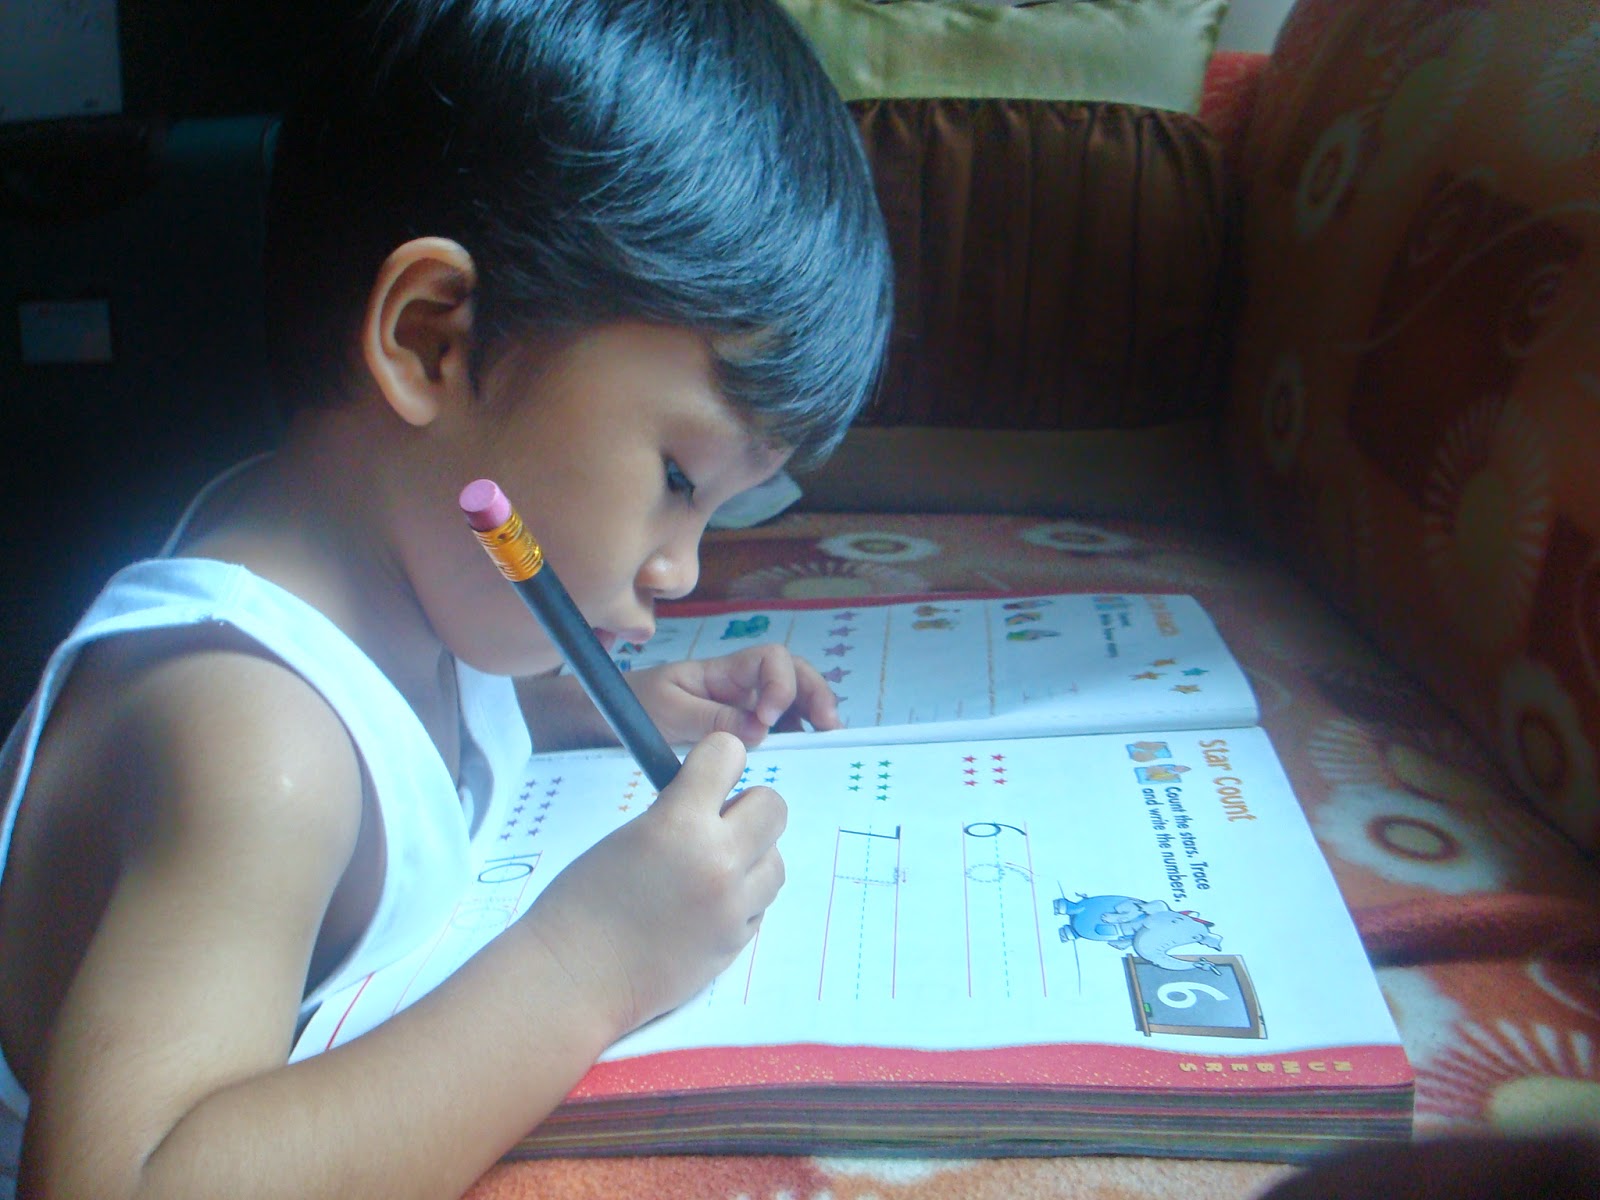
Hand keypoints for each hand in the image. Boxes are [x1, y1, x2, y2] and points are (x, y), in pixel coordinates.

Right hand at [513, 733, 785, 1036]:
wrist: (574, 976)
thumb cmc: (582, 903)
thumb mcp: (628, 836)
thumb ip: (677, 813)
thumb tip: (713, 799)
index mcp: (679, 823)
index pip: (729, 754)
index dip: (718, 760)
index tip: (708, 773)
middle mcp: (717, 860)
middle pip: (773, 806)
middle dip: (746, 809)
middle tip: (715, 825)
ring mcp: (732, 906)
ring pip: (776, 860)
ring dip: (751, 858)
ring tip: (709, 871)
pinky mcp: (736, 943)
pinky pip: (761, 904)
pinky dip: (743, 900)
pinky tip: (704, 907)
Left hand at [629, 644, 842, 745]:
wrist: (605, 718)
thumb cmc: (634, 705)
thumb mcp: (668, 711)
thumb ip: (711, 718)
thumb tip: (759, 731)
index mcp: (723, 672)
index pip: (771, 659)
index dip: (780, 683)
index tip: (767, 719)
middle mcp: (740, 686)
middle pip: (793, 675)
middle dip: (816, 693)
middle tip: (830, 726)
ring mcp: (743, 708)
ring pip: (792, 702)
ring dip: (813, 715)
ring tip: (827, 740)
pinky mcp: (740, 731)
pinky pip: (778, 728)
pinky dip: (796, 737)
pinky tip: (804, 754)